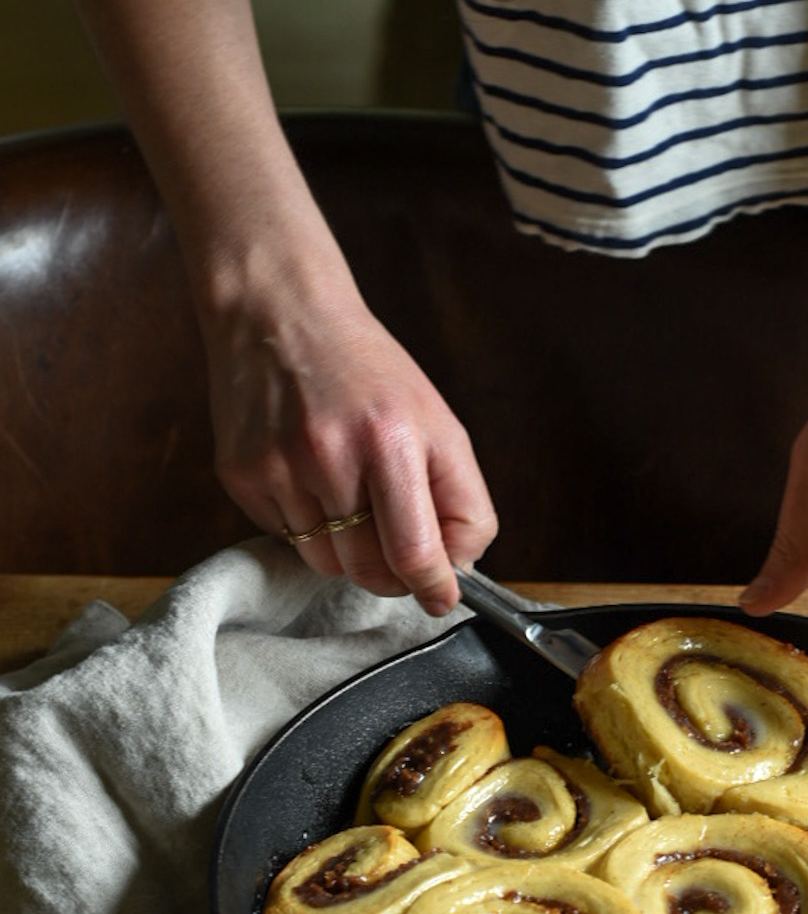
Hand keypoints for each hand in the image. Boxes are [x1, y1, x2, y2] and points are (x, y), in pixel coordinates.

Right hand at [206, 294, 497, 614]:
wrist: (279, 314)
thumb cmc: (368, 371)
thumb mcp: (436, 421)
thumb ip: (460, 497)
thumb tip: (458, 568)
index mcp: (391, 440)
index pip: (415, 552)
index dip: (434, 587)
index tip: (441, 599)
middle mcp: (331, 456)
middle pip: (371, 570)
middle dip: (395, 576)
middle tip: (401, 551)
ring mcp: (279, 468)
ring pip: (328, 564)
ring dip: (350, 552)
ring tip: (352, 499)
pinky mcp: (241, 476)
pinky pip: (288, 539)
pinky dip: (309, 526)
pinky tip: (311, 479)